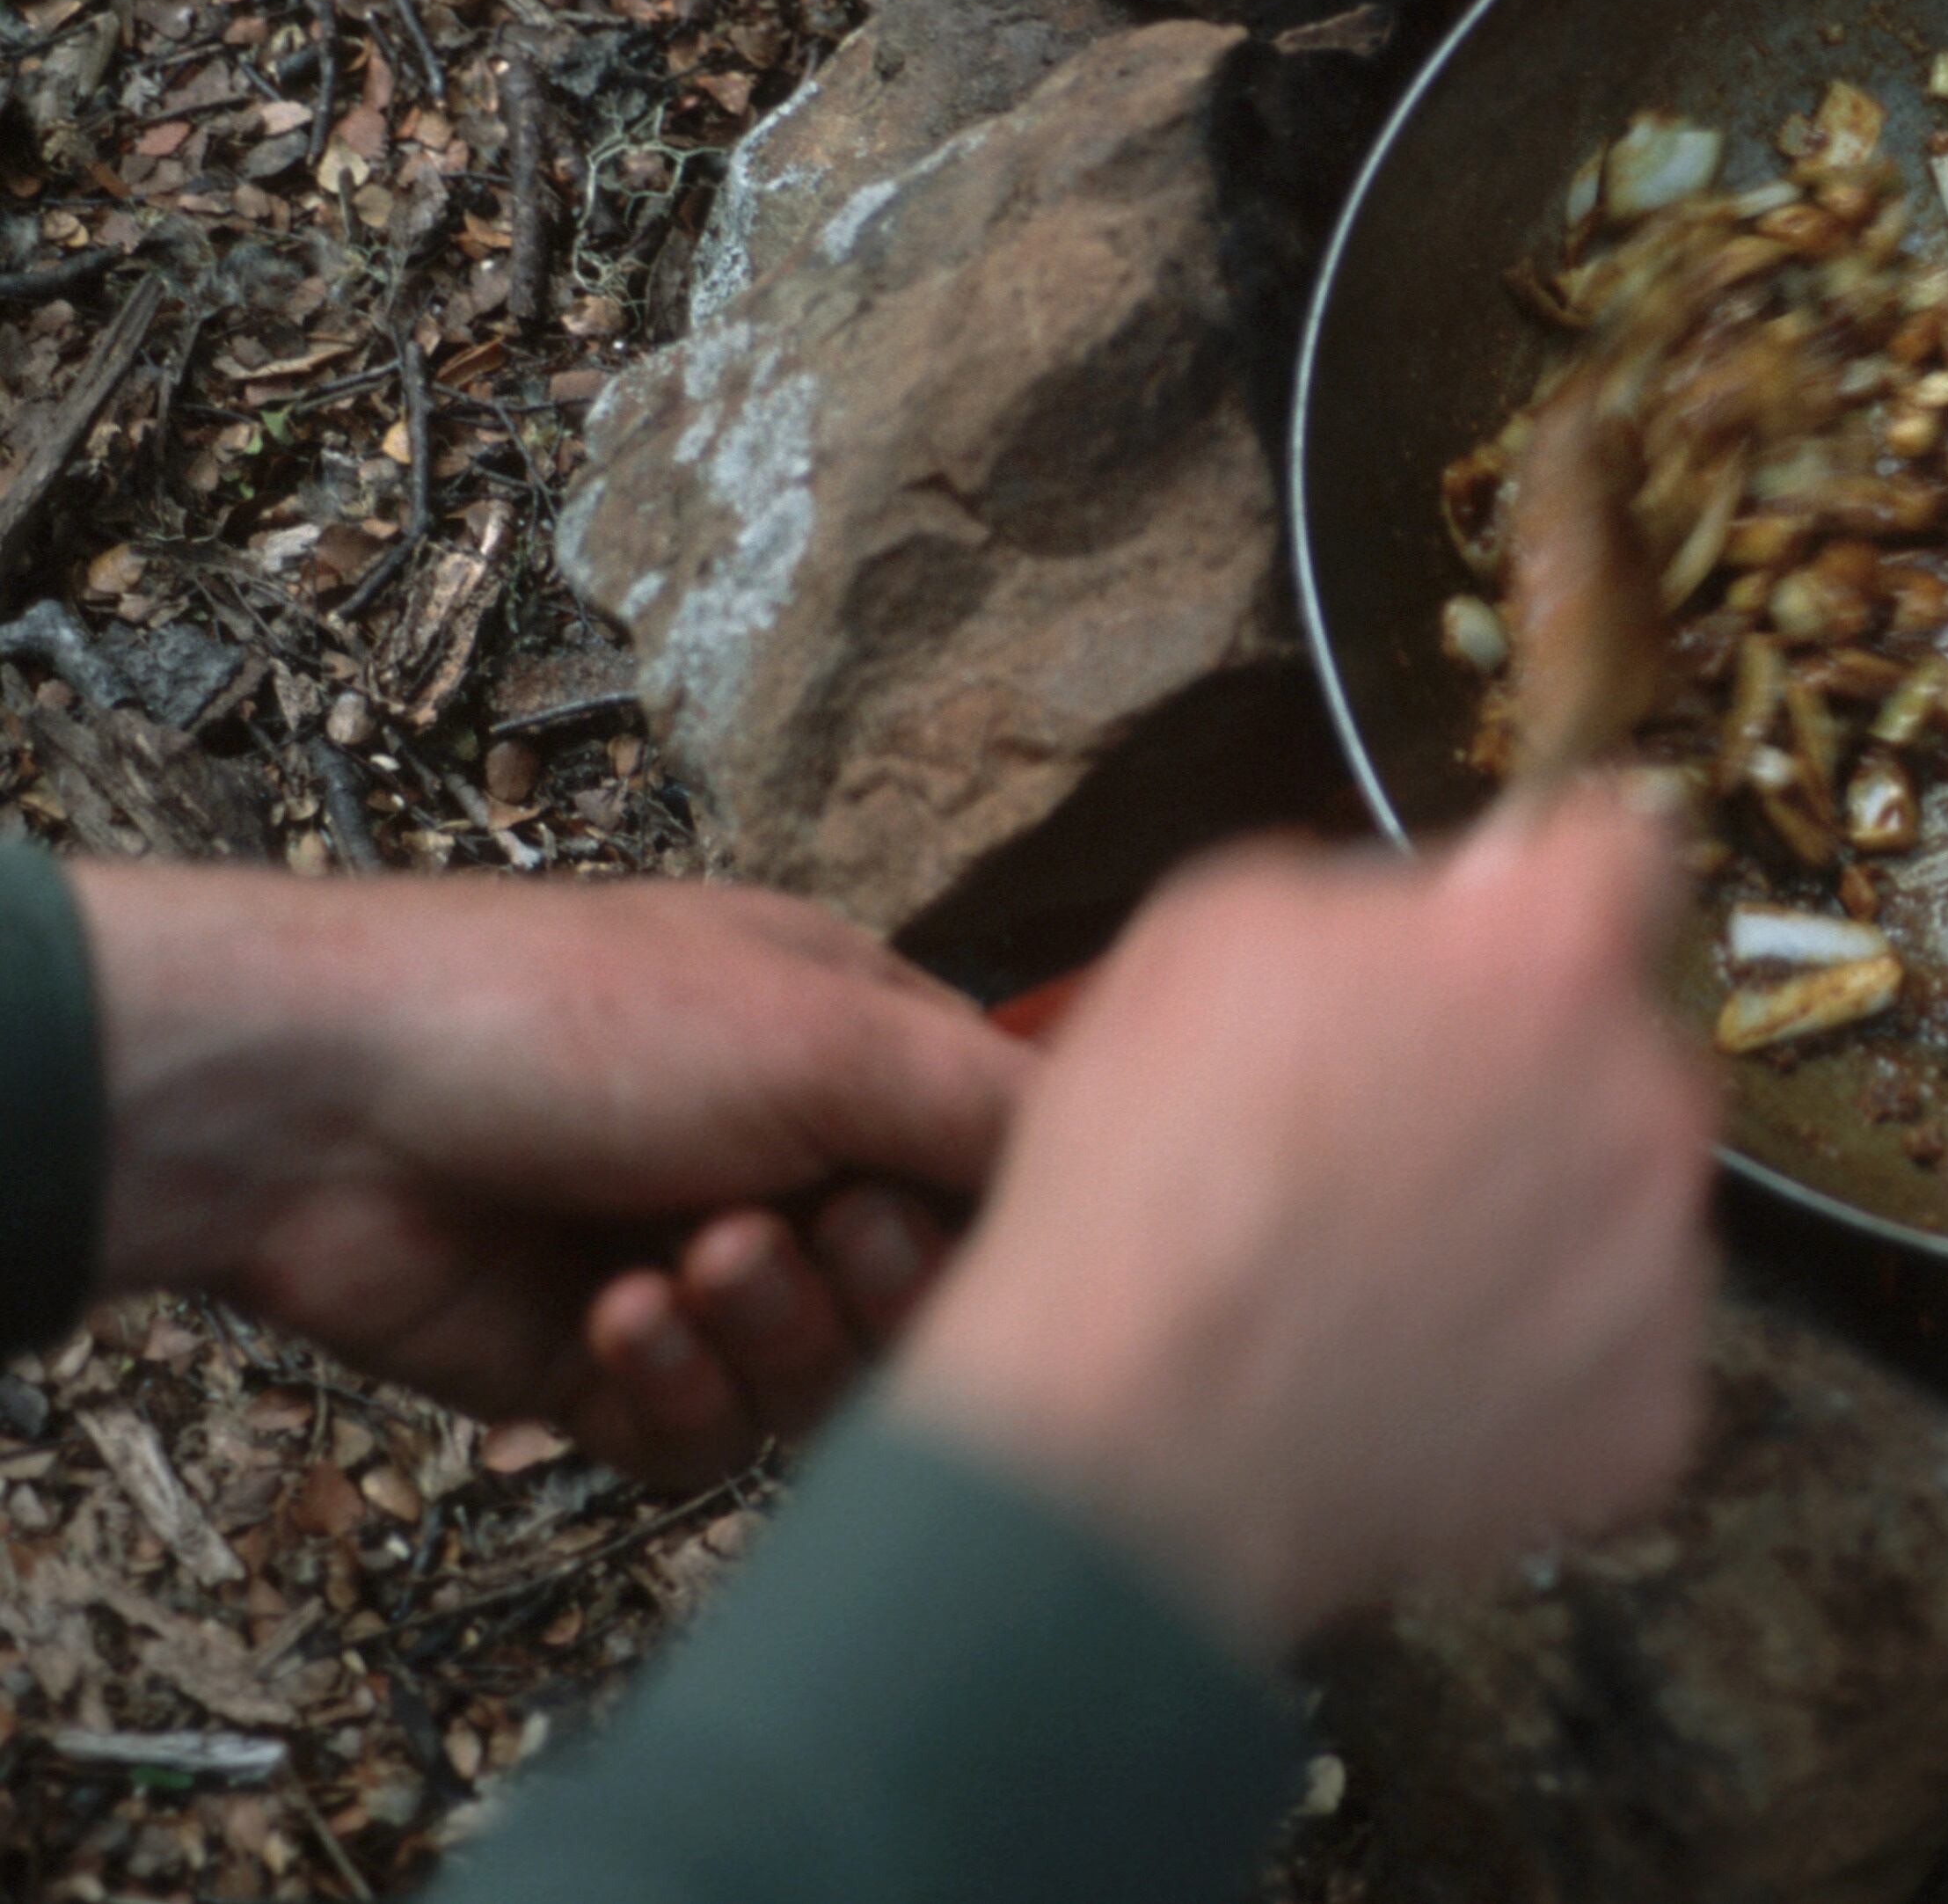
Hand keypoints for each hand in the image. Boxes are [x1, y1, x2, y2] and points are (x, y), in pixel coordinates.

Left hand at [78, 863, 1029, 1485]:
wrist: (312, 1107)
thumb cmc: (565, 1019)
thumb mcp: (826, 1030)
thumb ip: (994, 1104)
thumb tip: (1123, 1156)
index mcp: (856, 1051)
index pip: (999, 1165)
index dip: (989, 1216)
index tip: (933, 1205)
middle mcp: (789, 1160)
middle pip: (923, 1296)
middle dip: (867, 1284)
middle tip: (793, 1231)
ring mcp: (695, 1270)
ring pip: (819, 1382)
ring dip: (759, 1334)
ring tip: (677, 1268)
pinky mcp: (603, 1372)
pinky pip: (702, 1441)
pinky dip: (667, 1388)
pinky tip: (606, 1321)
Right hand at [889, 788, 1716, 1661]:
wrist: (1132, 1445)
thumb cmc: (1154, 1186)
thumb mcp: (1215, 930)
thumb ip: (1380, 891)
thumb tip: (1465, 897)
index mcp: (1551, 958)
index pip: (1630, 849)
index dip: (1562, 877)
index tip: (1529, 912)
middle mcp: (1647, 1100)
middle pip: (1622, 1045)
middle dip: (1534, 1069)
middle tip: (1402, 1135)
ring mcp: (1665, 1267)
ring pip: (1626, 1198)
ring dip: (1545, 1213)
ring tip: (1393, 1270)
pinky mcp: (1654, 1408)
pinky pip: (1618, 1348)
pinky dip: (1545, 1356)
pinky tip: (1425, 1364)